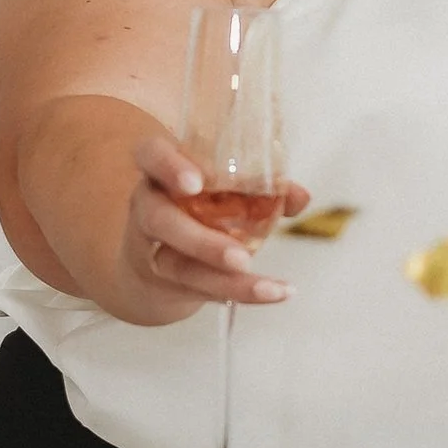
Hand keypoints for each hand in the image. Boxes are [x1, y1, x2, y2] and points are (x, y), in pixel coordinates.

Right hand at [125, 135, 310, 307]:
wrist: (149, 268)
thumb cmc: (193, 210)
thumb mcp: (218, 191)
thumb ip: (258, 188)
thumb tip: (298, 196)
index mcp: (161, 172)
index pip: (150, 155)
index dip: (168, 166)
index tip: (195, 184)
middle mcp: (149, 207)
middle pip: (160, 220)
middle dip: (199, 240)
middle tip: (239, 257)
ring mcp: (152, 249)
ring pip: (180, 265)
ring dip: (226, 278)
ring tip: (265, 285)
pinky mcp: (167, 282)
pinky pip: (201, 289)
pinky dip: (242, 291)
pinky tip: (276, 292)